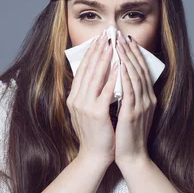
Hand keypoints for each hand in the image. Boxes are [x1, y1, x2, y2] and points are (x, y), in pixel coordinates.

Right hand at [66, 32, 117, 166]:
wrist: (94, 156)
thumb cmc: (96, 135)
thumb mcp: (87, 112)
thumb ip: (89, 96)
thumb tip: (97, 78)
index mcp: (74, 98)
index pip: (82, 71)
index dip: (90, 54)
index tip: (98, 40)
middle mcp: (76, 99)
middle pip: (88, 69)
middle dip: (97, 50)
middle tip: (106, 35)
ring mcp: (85, 105)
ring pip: (96, 76)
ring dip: (105, 58)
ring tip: (112, 44)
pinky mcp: (96, 112)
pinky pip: (106, 89)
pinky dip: (113, 75)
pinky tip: (119, 65)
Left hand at [114, 32, 156, 167]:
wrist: (132, 157)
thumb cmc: (128, 136)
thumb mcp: (131, 112)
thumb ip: (129, 97)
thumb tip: (119, 80)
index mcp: (147, 99)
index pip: (141, 71)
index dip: (135, 55)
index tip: (127, 41)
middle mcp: (147, 100)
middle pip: (140, 70)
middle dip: (130, 52)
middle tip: (121, 36)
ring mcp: (141, 106)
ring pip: (135, 77)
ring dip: (127, 59)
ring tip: (119, 44)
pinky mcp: (133, 113)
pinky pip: (130, 90)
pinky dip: (125, 76)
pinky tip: (120, 64)